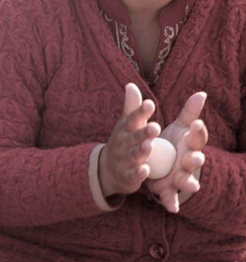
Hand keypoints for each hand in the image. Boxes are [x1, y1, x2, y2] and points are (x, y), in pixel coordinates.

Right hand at [99, 83, 160, 197]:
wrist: (106, 169)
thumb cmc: (123, 141)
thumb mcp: (126, 125)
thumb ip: (132, 107)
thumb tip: (131, 85)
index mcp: (126, 129)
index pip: (132, 118)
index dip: (140, 112)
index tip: (150, 104)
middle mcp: (124, 143)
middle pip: (134, 137)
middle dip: (144, 133)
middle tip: (155, 127)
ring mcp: (124, 160)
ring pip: (133, 155)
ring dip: (141, 151)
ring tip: (149, 146)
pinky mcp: (127, 176)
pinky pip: (132, 175)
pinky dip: (138, 173)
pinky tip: (145, 170)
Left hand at [145, 92, 207, 213]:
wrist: (162, 165)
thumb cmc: (174, 144)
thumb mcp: (179, 127)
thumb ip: (189, 112)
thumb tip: (202, 93)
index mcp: (190, 145)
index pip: (196, 137)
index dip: (197, 131)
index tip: (195, 123)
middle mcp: (188, 162)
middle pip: (194, 160)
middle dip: (195, 159)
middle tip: (196, 156)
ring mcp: (180, 177)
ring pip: (186, 180)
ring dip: (189, 182)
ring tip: (192, 186)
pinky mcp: (169, 189)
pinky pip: (171, 197)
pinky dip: (172, 203)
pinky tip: (173, 209)